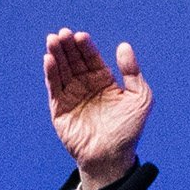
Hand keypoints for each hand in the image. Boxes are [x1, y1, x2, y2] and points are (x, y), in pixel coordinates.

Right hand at [44, 30, 152, 188]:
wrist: (112, 157)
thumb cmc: (129, 130)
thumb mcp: (140, 97)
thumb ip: (132, 71)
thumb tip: (123, 46)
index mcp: (104, 81)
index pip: (92, 59)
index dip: (86, 46)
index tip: (80, 35)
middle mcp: (86, 86)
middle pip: (74, 61)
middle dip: (67, 47)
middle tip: (62, 33)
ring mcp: (71, 97)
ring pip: (61, 71)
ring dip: (56, 55)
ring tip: (52, 40)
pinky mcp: (59, 110)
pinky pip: (54, 88)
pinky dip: (50, 74)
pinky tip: (48, 59)